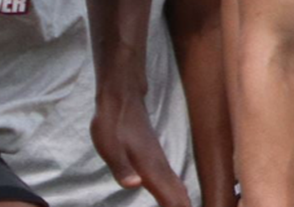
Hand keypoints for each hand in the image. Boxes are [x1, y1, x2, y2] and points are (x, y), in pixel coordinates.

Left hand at [92, 91, 191, 206]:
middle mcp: (161, 167)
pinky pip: (174, 182)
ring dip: (184, 204)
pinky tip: (179, 199)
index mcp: (151, 169)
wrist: (121, 97)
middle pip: (181, 197)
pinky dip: (179, 195)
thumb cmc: (112, 123)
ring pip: (180, 189)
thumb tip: (134, 184)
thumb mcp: (109, 146)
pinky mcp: (157, 158)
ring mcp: (161, 162)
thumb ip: (121, 168)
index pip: (172, 200)